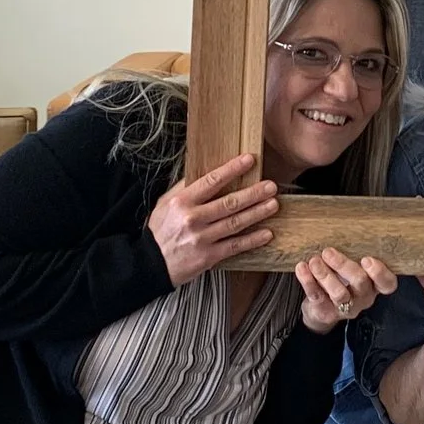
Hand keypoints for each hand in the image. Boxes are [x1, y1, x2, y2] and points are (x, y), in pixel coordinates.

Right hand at [146, 156, 278, 284]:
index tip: (249, 160)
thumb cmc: (160, 231)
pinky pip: (234, 246)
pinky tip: (267, 233)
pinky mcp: (208, 256)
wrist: (150, 263)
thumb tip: (207, 172)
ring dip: (257, 213)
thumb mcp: (165, 203)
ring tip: (273, 204)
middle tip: (271, 186)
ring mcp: (201, 238)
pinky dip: (252, 240)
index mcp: (182, 202)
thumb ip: (185, 187)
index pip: (211, 181)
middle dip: (253, 193)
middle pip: (229, 203)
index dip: (232, 169)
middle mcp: (193, 219)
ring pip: (235, 223)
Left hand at [295, 248, 397, 334]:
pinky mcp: (326, 311)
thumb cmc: (341, 281)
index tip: (366, 259)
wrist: (321, 309)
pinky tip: (302, 268)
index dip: (380, 272)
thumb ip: (353, 255)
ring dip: (325, 275)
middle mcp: (363, 297)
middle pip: (360, 282)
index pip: (387, 283)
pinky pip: (317, 296)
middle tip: (328, 252)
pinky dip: (308, 281)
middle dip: (344, 265)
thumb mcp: (351, 269)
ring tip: (314, 261)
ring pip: (339, 293)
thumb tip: (343, 225)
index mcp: (374, 285)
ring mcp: (345, 307)